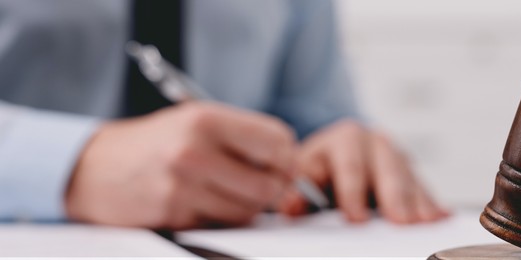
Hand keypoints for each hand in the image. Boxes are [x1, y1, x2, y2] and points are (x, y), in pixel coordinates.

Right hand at [65, 102, 296, 229]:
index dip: (285, 156)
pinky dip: (221, 218)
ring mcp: (183, 184)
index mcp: (207, 118)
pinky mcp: (174, 213)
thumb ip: (243, 137)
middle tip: (258, 184)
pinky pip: (222, 224)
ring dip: (247, 207)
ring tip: (226, 192)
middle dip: (271, 188)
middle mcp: (195, 148)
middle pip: (270, 183)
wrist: (93, 168)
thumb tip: (290, 164)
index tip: (278, 162)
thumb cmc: (154, 144)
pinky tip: (202, 203)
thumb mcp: (196, 121)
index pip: (277, 141)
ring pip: (250, 209)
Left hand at [277, 119, 447, 223]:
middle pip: (388, 169)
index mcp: (344, 139)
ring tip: (425, 223)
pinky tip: (441, 217)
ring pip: (410, 178)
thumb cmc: (317, 170)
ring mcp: (397, 157)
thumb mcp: (302, 175)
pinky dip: (432, 204)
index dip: (353, 192)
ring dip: (418, 202)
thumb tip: (291, 204)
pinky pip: (424, 188)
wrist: (333, 158)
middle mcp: (375, 143)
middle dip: (395, 196)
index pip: (350, 166)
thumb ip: (297, 191)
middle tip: (401, 220)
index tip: (356, 217)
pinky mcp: (411, 173)